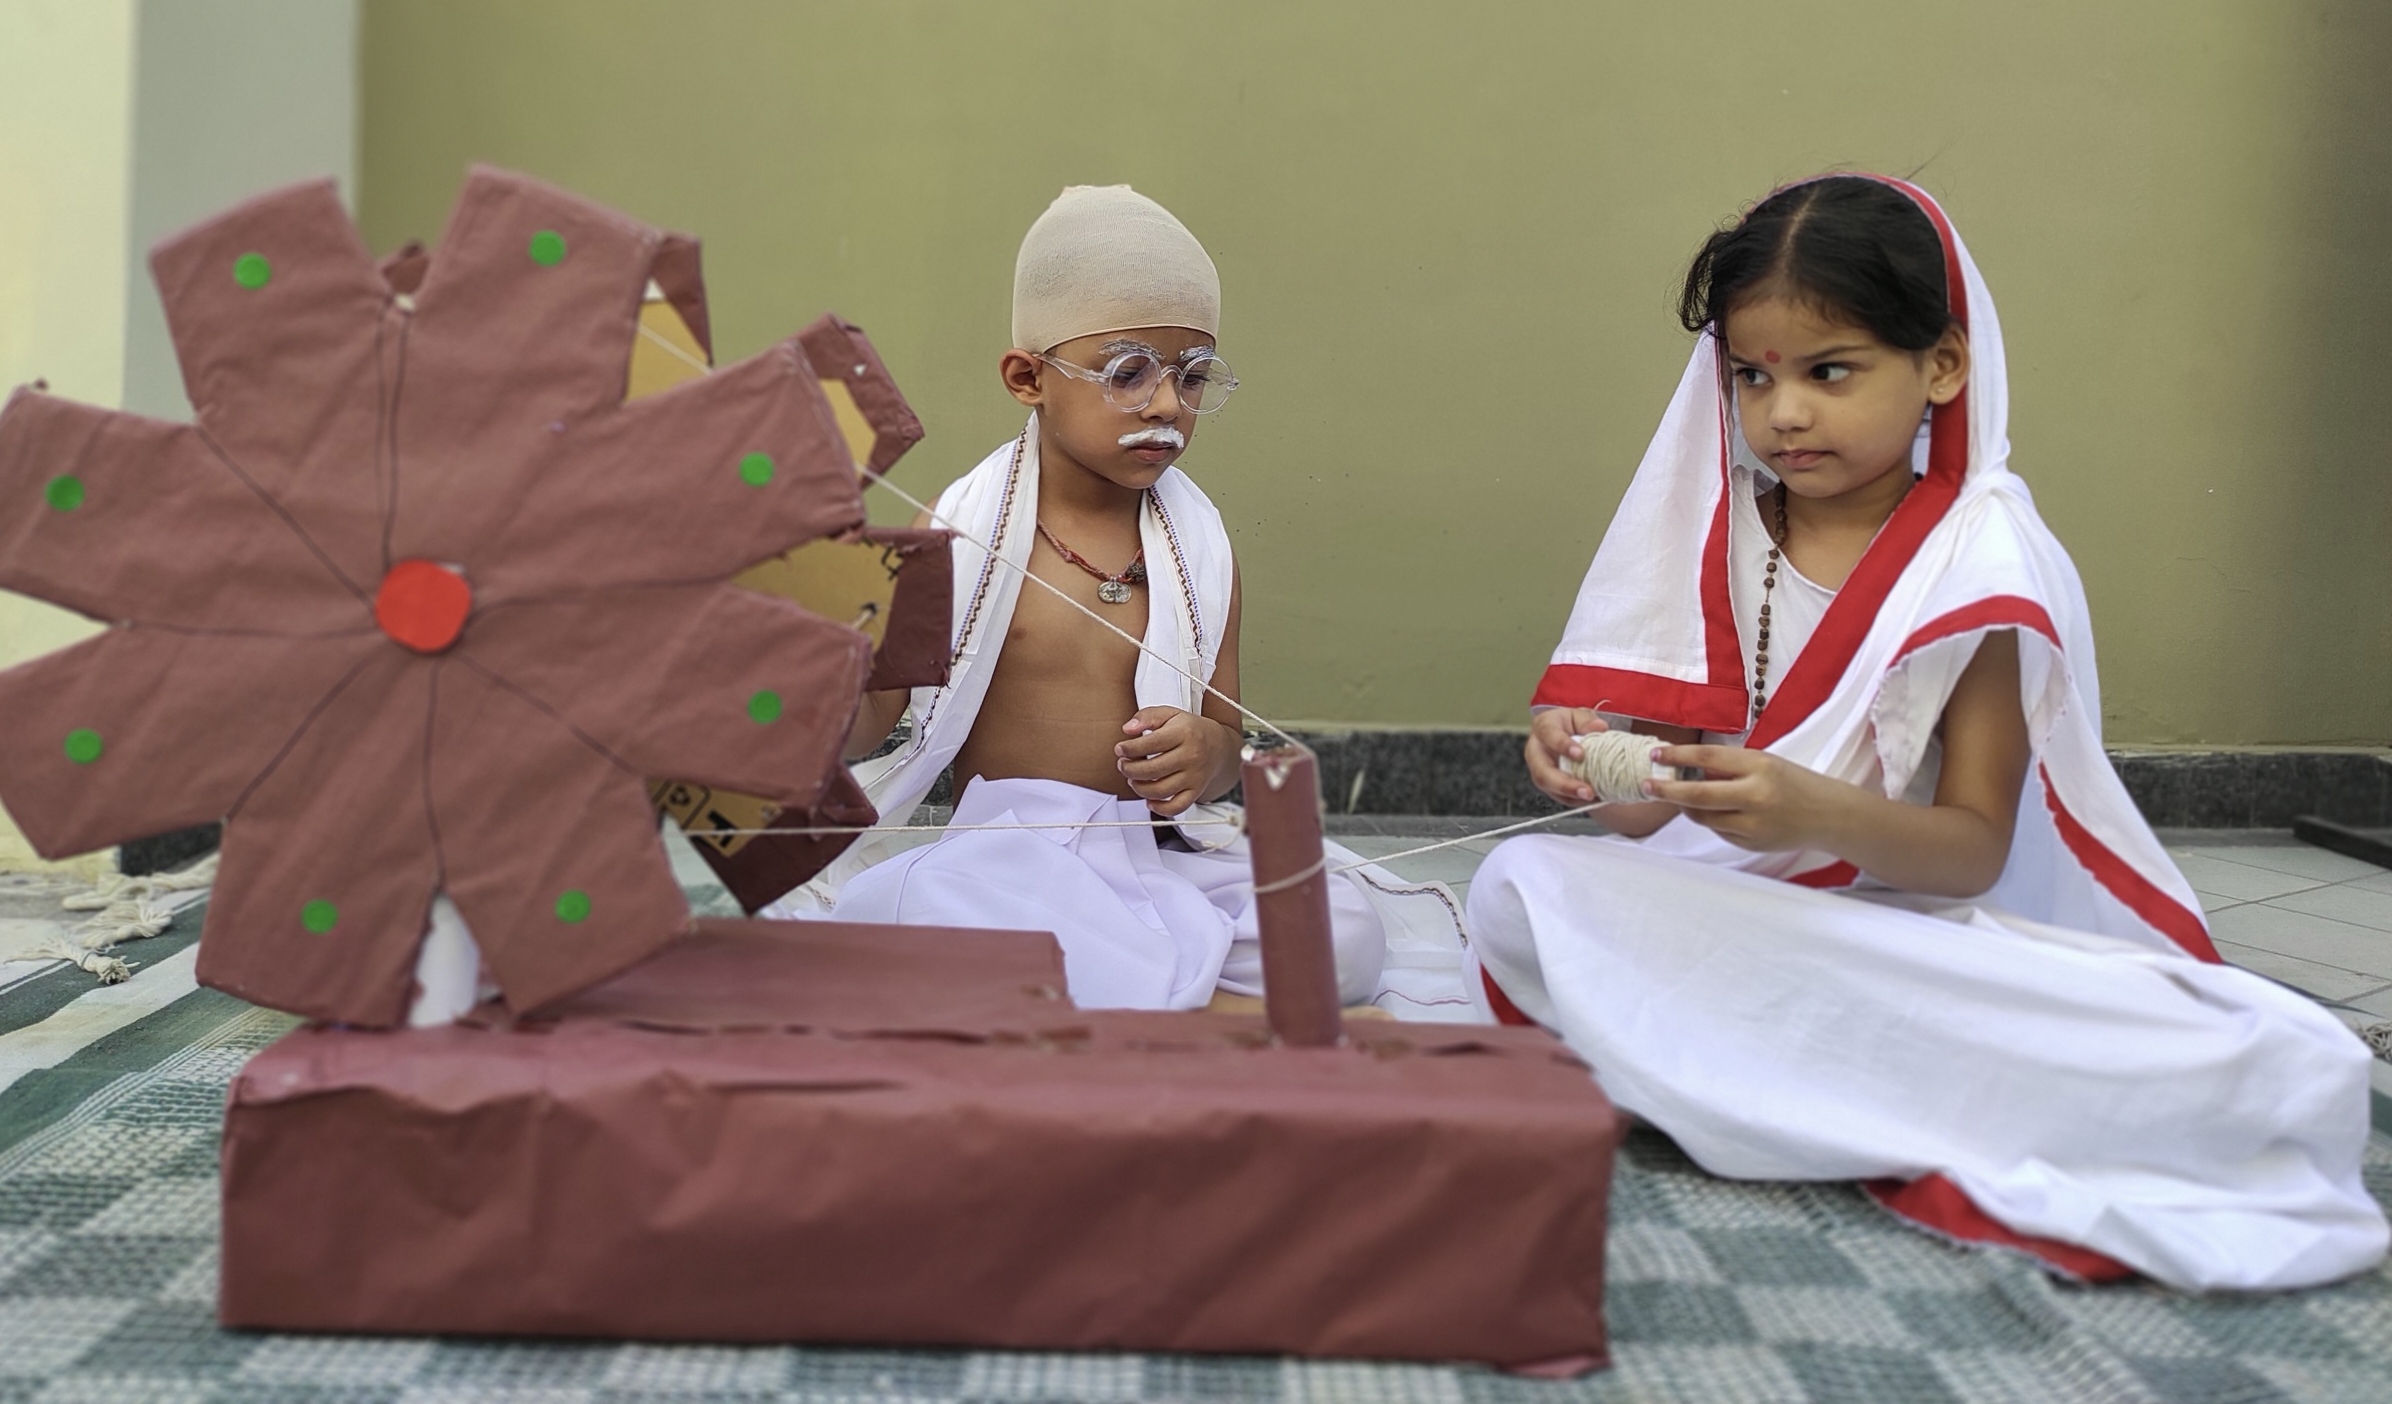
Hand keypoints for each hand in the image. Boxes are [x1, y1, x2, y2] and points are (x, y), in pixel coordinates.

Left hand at [1117, 706, 1230, 816]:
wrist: (1218, 745)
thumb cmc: (1189, 729)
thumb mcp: (1170, 714)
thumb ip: (1147, 716)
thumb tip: (1128, 729)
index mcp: (1183, 733)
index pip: (1150, 744)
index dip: (1130, 749)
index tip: (1120, 749)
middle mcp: (1191, 756)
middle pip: (1153, 770)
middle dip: (1130, 770)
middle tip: (1123, 765)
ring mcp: (1194, 776)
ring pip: (1161, 790)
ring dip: (1139, 788)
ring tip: (1133, 779)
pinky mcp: (1196, 791)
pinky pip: (1177, 807)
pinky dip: (1160, 808)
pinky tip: (1149, 801)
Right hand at [1526, 708, 1609, 804]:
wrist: (1566, 735)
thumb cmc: (1571, 724)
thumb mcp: (1580, 716)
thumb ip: (1587, 720)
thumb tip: (1599, 728)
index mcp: (1543, 728)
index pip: (1549, 735)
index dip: (1563, 745)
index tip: (1580, 755)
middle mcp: (1536, 752)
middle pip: (1542, 772)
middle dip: (1564, 784)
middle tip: (1587, 791)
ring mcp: (1540, 771)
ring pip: (1549, 788)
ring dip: (1571, 796)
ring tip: (1593, 798)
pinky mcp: (1549, 785)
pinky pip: (1560, 796)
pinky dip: (1577, 800)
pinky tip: (1595, 799)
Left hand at [1644, 745, 1847, 851]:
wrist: (1828, 815)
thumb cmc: (1793, 782)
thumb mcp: (1765, 763)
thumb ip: (1729, 767)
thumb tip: (1686, 768)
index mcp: (1759, 767)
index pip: (1708, 758)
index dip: (1677, 756)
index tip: (1655, 755)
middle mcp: (1754, 796)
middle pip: (1697, 794)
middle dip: (1666, 789)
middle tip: (1646, 785)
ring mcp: (1752, 824)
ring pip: (1703, 817)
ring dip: (1685, 806)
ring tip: (1679, 796)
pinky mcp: (1750, 843)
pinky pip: (1718, 830)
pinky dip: (1710, 820)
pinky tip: (1715, 812)